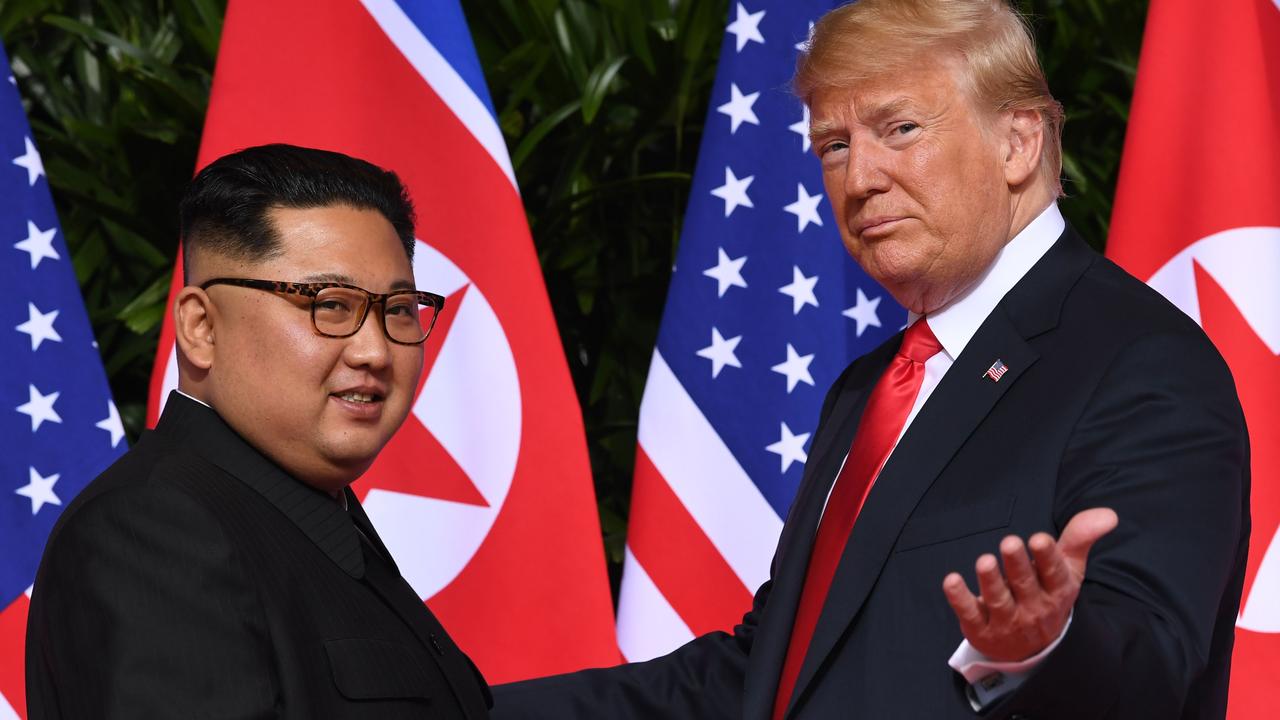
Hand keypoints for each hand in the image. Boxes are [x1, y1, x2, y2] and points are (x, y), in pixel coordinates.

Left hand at [941, 507, 1117, 661]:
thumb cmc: (1048, 594)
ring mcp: (1007, 621)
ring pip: (999, 600)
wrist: (1033, 649)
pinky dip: (960, 599)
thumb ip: (1080, 538)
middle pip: (1025, 585)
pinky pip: (970, 613)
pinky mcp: (981, 629)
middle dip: (1017, 564)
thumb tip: (1108, 514)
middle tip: (1009, 542)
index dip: (1047, 557)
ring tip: (984, 561)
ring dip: (990, 581)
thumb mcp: (1068, 569)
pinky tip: (951, 581)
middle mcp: (1034, 608)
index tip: (1039, 539)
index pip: (1054, 574)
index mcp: (1057, 591)